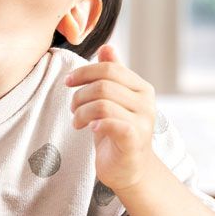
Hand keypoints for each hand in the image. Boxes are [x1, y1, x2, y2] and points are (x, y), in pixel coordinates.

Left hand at [65, 45, 156, 192]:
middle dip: (80, 95)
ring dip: (80, 112)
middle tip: (72, 108)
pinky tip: (89, 129)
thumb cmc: (117, 131)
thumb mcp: (114, 99)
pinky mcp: (134, 140)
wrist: (129, 169)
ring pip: (102, 103)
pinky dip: (95, 123)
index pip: (109, 68)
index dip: (84, 72)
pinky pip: (111, 123)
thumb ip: (112, 74)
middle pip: (103, 85)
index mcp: (141, 87)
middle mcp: (146, 102)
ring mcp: (143, 122)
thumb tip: (107, 46)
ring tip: (77, 121)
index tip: (68, 82)